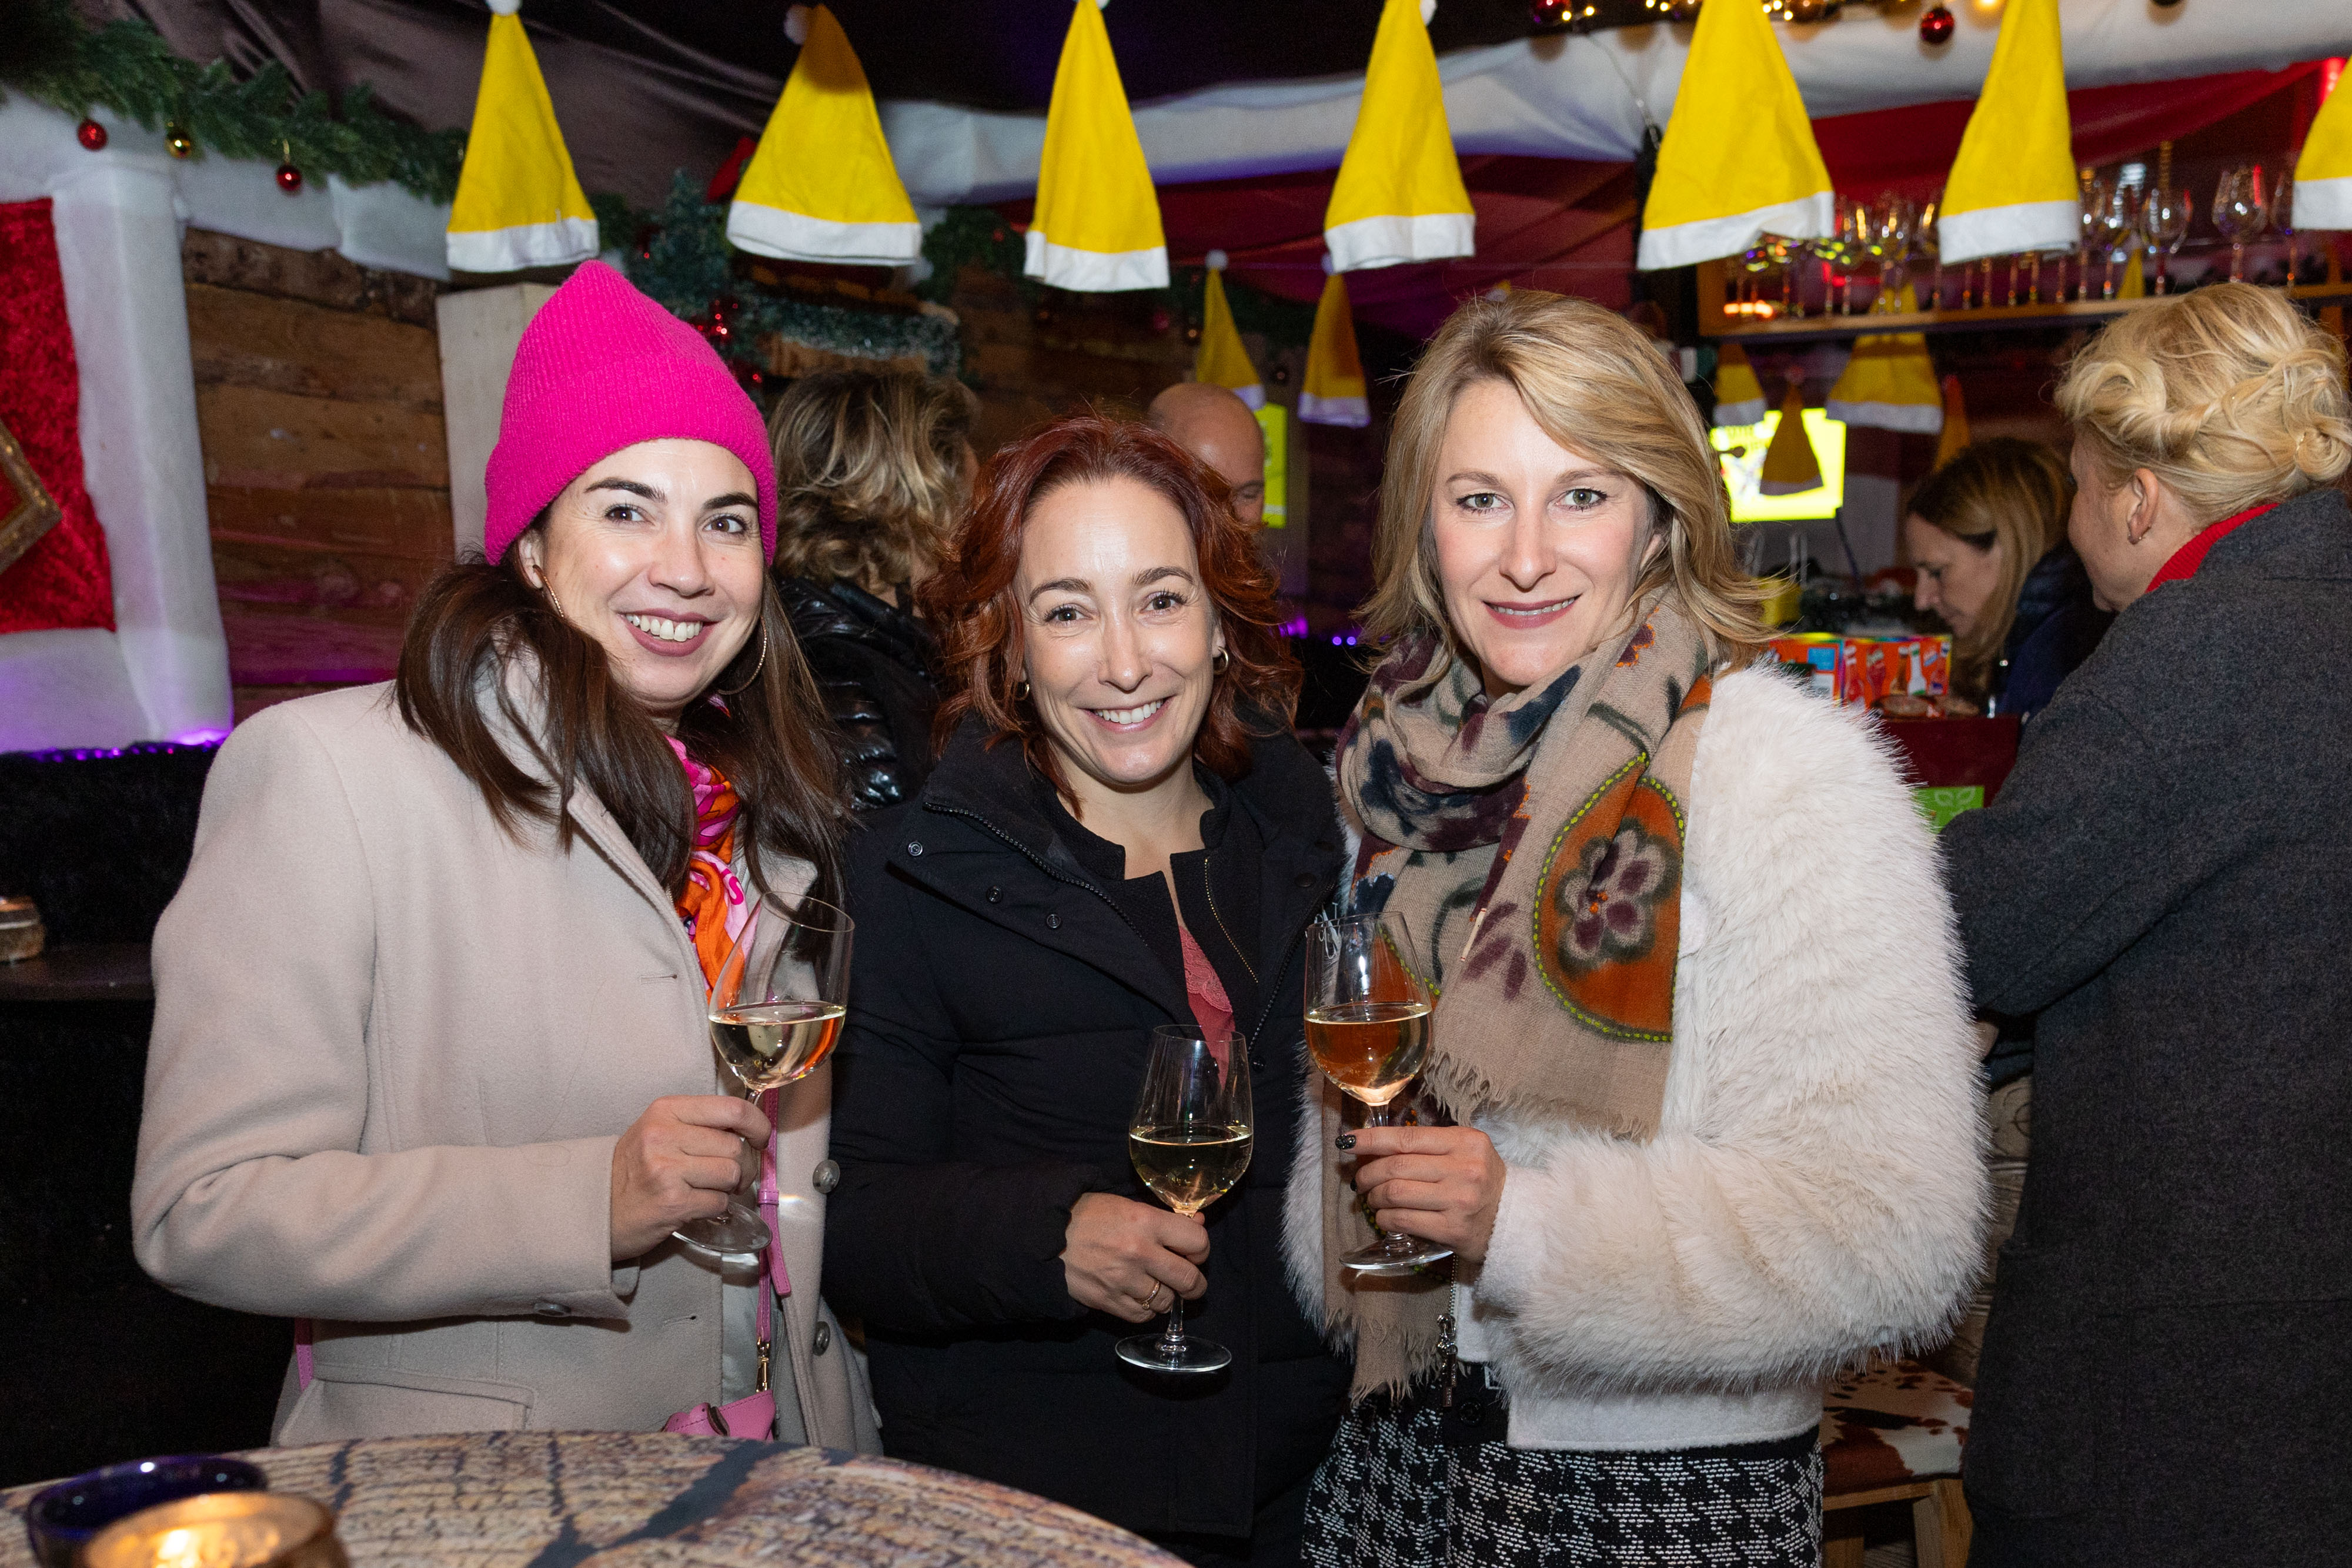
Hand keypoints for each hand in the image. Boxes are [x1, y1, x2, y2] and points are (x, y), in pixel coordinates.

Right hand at [609, 1095, 771, 1259]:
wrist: (594, 1206)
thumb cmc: (634, 1169)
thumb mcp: (659, 1130)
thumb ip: (699, 1124)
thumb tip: (750, 1130)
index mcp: (667, 1110)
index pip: (732, 1109)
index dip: (758, 1125)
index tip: (761, 1138)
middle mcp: (664, 1135)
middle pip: (735, 1146)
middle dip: (745, 1165)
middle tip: (734, 1175)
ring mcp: (667, 1169)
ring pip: (731, 1174)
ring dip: (730, 1188)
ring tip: (712, 1189)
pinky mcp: (672, 1202)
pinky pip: (719, 1202)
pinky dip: (716, 1207)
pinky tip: (697, 1204)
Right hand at [1059, 1192, 1209, 1322]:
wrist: (1041, 1236)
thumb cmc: (1086, 1214)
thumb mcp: (1125, 1204)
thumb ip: (1162, 1218)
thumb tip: (1198, 1224)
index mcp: (1145, 1222)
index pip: (1197, 1242)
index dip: (1200, 1249)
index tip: (1194, 1251)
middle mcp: (1139, 1253)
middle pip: (1189, 1279)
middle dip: (1195, 1283)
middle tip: (1190, 1281)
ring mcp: (1123, 1281)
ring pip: (1167, 1301)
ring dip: (1167, 1295)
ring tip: (1157, 1285)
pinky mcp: (1108, 1302)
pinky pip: (1143, 1315)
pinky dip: (1146, 1309)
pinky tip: (1139, 1296)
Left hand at [1347, 1124, 1508, 1263]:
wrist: (1516, 1220)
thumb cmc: (1482, 1182)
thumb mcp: (1464, 1153)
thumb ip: (1427, 1147)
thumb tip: (1374, 1148)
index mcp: (1465, 1141)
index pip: (1406, 1137)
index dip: (1370, 1140)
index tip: (1347, 1142)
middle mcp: (1464, 1168)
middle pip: (1396, 1166)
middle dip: (1367, 1173)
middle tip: (1359, 1180)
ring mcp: (1459, 1199)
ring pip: (1395, 1192)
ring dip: (1373, 1196)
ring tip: (1372, 1199)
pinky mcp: (1453, 1229)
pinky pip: (1403, 1220)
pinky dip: (1385, 1218)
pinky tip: (1383, 1217)